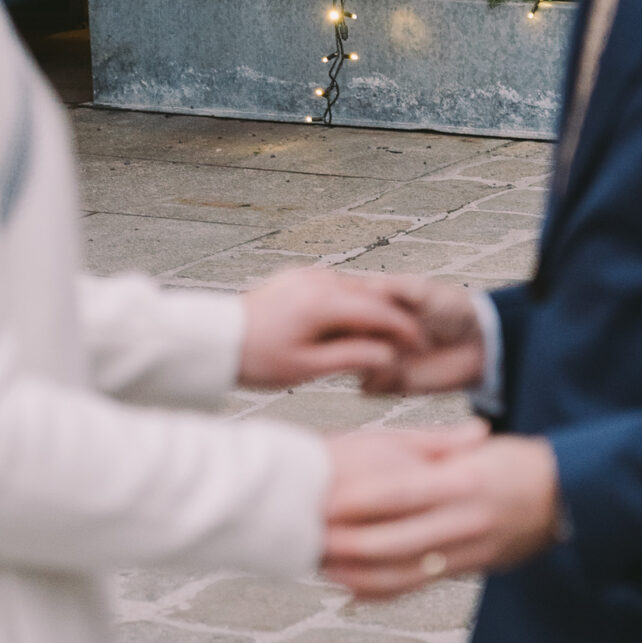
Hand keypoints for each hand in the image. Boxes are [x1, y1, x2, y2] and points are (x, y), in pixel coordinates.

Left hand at [238, 267, 428, 389]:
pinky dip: (351, 304)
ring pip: (353, 289)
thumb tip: (388, 356)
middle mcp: (318, 280)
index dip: (405, 329)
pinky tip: (354, 325)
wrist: (218, 339)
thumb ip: (352, 358)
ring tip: (387, 339)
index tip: (422, 345)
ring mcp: (307, 275)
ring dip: (373, 310)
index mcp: (323, 302)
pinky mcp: (298, 277)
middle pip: (370, 296)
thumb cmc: (259, 359)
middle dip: (393, 318)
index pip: (379, 311)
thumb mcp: (308, 368)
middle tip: (413, 342)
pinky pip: (336, 287)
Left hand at [322, 432, 562, 598]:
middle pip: (394, 540)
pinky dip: (381, 592)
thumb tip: (395, 449)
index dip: (361, 499)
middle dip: (348, 542)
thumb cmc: (519, 465)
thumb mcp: (479, 448)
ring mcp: (466, 553)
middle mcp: (463, 522)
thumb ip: (438, 448)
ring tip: (321, 564)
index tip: (326, 497)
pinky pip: (418, 587)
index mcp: (461, 483)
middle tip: (309, 534)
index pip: (402, 493)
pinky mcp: (468, 573)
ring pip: (402, 574)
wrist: (568, 502)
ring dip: (357, 573)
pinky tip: (351, 590)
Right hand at [350, 276, 488, 394]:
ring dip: (360, 359)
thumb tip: (366, 286)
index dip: (346, 308)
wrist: (479, 343)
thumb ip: (396, 287)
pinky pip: (367, 386)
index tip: (361, 310)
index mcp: (374, 304)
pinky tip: (394, 370)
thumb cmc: (453, 309)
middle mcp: (370, 332)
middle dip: (348, 337)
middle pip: (338, 337)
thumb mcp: (424, 290)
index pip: (343, 306)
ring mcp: (377, 357)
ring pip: (347, 362)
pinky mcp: (389, 382)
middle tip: (372, 334)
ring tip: (388, 353)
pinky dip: (375, 379)